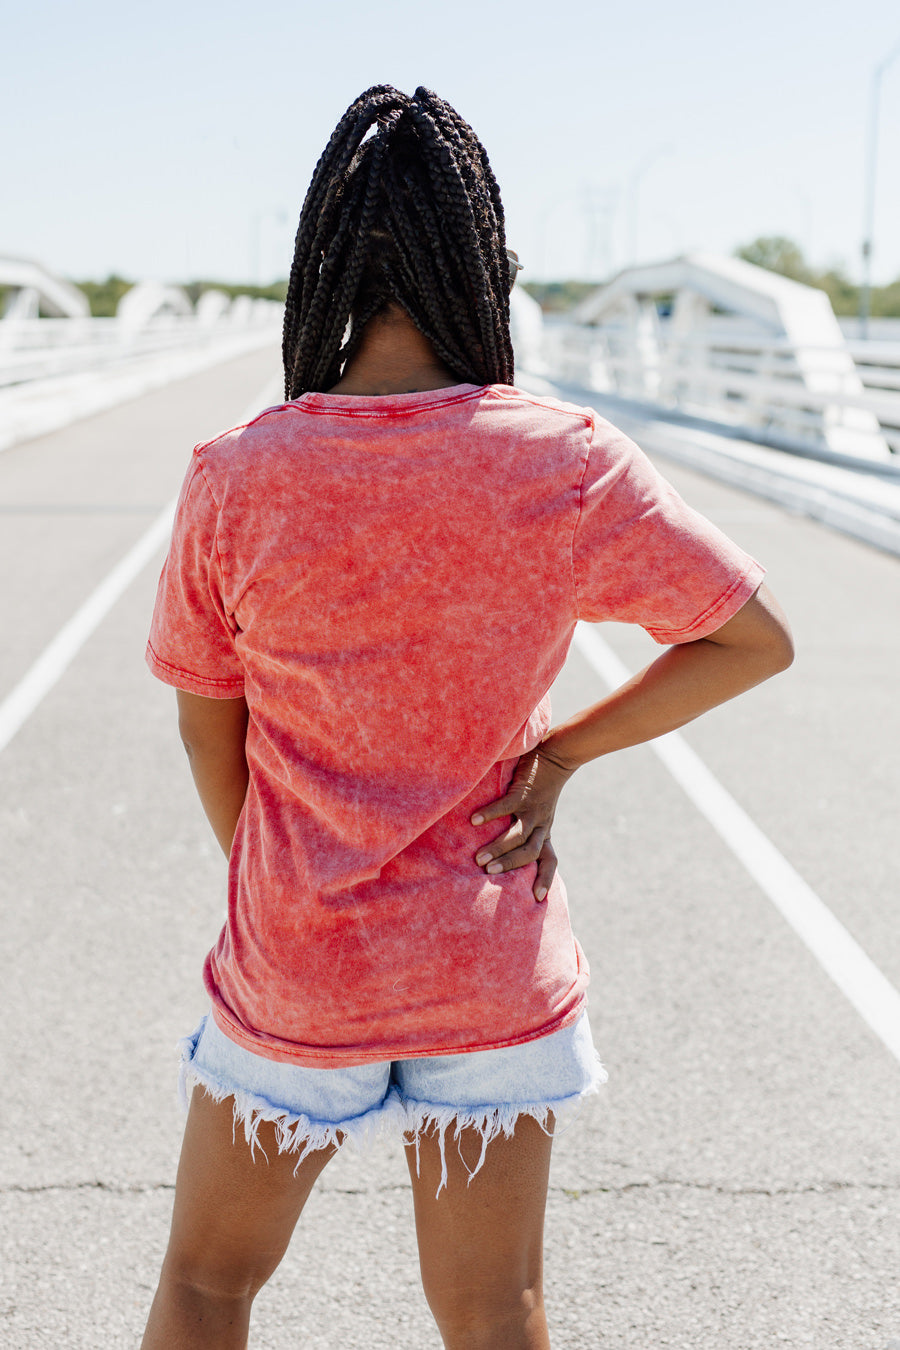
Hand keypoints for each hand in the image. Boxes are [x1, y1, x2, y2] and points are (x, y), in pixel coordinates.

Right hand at [471, 744, 574, 901]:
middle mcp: (540, 824)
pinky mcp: (523, 792)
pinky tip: (473, 820)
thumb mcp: (538, 813)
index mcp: (544, 831)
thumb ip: (525, 829)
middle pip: (529, 852)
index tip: (538, 898)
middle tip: (488, 874)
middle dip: (509, 865)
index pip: (550, 860)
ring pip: (518, 834)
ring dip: (498, 847)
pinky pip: (506, 806)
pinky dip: (490, 814)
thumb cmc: (541, 787)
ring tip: (478, 858)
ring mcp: (532, 809)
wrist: (556, 756)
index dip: (546, 878)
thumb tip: (503, 850)